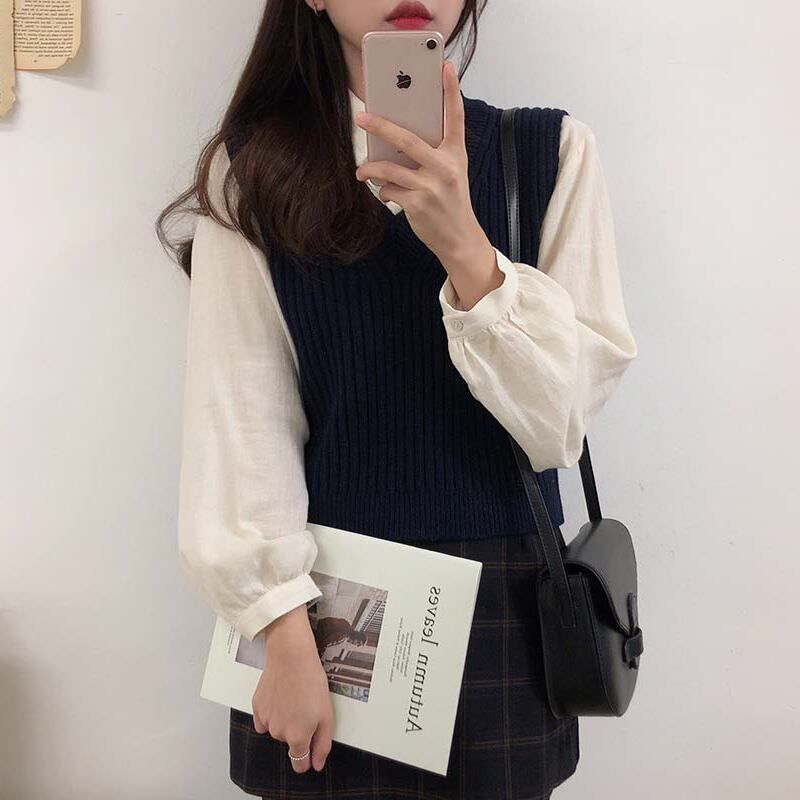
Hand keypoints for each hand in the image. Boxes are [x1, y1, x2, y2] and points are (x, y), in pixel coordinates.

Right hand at [252, 605, 333, 772]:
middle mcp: (279, 733)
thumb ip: (322, 744)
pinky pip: (264, 720)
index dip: (307, 758)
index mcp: (298, 737)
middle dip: (298, 730)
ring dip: (285, 720)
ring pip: (277, 730)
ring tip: (294, 698)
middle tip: (307, 707)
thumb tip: (316, 765)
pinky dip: (272, 713)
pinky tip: (280, 697)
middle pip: (290, 742)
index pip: (300, 764)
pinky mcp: (256, 707)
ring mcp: (265, 720)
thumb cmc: (312, 683)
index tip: (311, 747)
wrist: (291, 657)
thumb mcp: (327, 715)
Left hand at [354, 61, 487, 263]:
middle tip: (362, 118)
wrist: (459, 238)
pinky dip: (383, 191)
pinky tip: (387, 194)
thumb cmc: (451, 201)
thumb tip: (394, 139)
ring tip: (362, 170)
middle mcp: (445, 167)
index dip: (451, 91)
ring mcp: (431, 186)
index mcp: (456, 154)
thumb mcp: (451, 172)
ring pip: (390, 168)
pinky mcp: (417, 204)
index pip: (455, 117)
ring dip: (370, 168)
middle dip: (381, 126)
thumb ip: (433, 153)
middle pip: (407, 139)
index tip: (446, 67)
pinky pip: (389, 190)